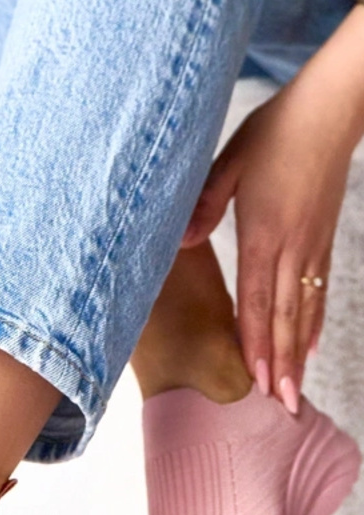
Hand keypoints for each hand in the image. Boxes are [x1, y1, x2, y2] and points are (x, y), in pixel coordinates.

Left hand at [180, 80, 356, 411]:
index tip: (256, 379)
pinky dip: (314, 322)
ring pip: (305, 309)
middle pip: (286, 316)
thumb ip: (205, 203)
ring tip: (295, 390)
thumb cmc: (277, 130)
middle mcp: (293, 246)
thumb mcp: (230, 161)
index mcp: (265, 231)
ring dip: (299, 353)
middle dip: (282, 364)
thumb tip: (182, 240)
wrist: (332, 109)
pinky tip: (311, 344)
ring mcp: (313, 244)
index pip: (259, 299)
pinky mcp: (324, 238)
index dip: (256, 342)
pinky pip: (319, 289)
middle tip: (282, 406)